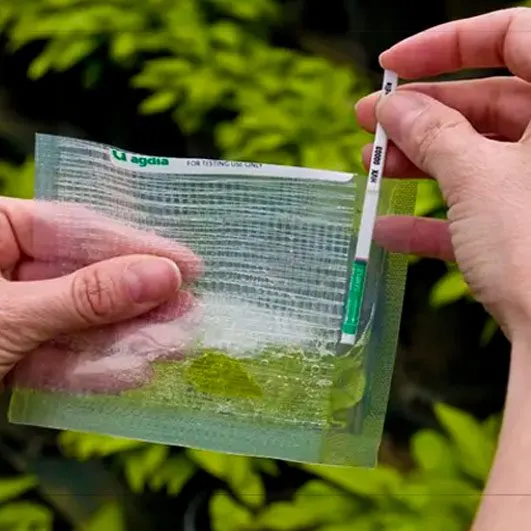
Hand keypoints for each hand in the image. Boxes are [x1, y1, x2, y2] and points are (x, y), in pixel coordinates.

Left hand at [0, 197, 202, 390]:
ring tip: (175, 347)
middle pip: (82, 277)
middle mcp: (3, 264)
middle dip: (136, 302)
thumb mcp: (10, 314)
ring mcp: (6, 312)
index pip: (75, 227)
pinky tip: (133, 372)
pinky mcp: (6, 354)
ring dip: (123, 339)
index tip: (187, 265)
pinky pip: (54, 356)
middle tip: (190, 311)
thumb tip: (162, 276)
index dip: (136, 247)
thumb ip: (86, 296)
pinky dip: (89, 368)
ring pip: (75, 321)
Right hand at [355, 7, 530, 338]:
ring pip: (480, 158)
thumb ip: (432, 134)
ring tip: (374, 169)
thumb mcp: (475, 179)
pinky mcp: (530, 232)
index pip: (514, 35)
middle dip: (421, 115)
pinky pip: (481, 210)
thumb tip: (393, 108)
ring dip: (422, 164)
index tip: (391, 66)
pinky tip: (391, 228)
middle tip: (370, 122)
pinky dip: (437, 217)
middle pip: (488, 103)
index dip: (445, 44)